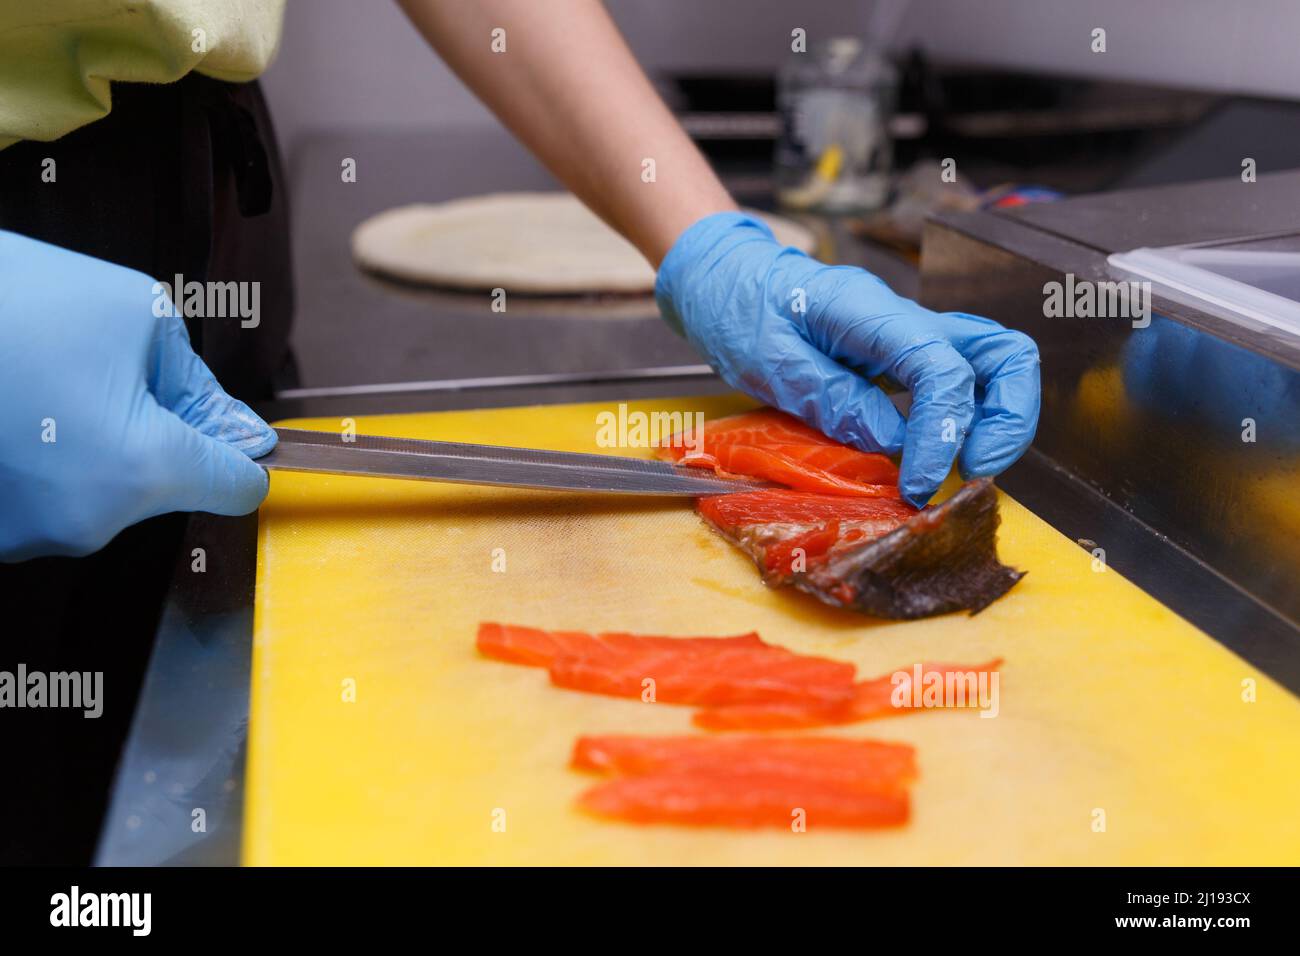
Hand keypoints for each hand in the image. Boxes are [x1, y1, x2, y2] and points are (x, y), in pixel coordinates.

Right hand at [0, 231, 276, 559]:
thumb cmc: (8, 299)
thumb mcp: (135, 318)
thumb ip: (198, 387)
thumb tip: (241, 434)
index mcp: (140, 469)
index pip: (236, 488)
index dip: (239, 451)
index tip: (231, 432)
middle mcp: (85, 523)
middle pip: (164, 489)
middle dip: (151, 435)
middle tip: (95, 375)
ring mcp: (27, 537)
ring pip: (103, 496)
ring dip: (92, 450)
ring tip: (40, 391)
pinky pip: (46, 501)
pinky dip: (42, 464)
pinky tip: (15, 417)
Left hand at [655, 213, 1040, 505]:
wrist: (724, 277)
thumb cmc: (738, 309)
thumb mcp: (767, 361)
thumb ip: (832, 399)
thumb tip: (894, 443)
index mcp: (870, 311)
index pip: (941, 369)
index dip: (943, 432)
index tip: (918, 483)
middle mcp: (905, 318)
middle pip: (1003, 352)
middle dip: (1007, 420)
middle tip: (973, 474)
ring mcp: (910, 336)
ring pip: (992, 365)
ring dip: (994, 422)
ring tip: (960, 471)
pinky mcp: (902, 357)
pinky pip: (956, 382)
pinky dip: (961, 421)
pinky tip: (933, 455)